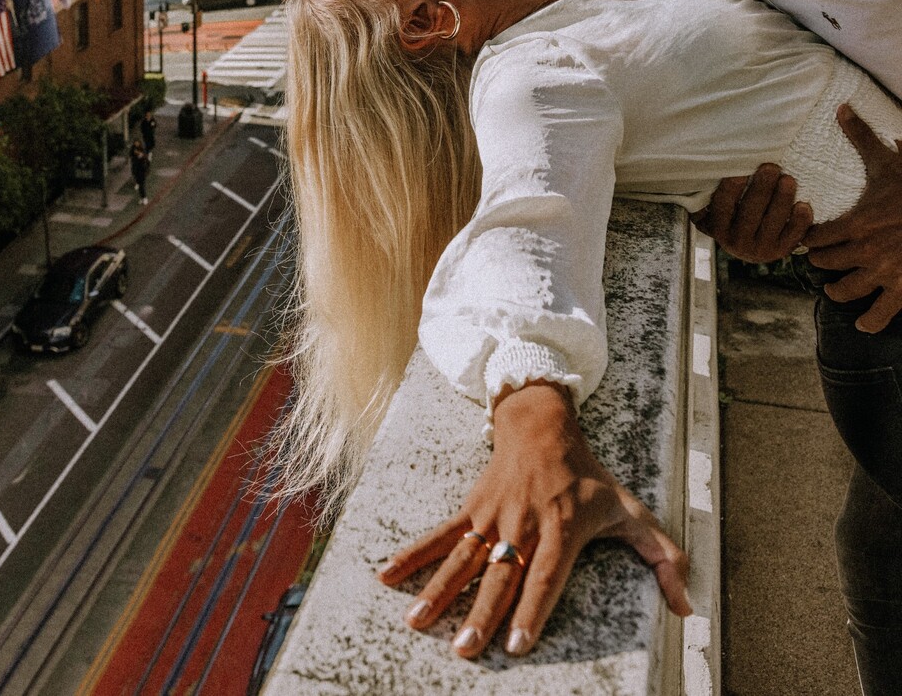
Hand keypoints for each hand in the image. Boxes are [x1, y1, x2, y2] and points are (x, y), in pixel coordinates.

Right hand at [377, 381, 689, 658]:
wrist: (542, 423)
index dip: (532, 609)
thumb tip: (686, 607)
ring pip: (464, 559)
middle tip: (464, 649)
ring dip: (439, 590)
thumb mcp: (630, 508)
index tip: (517, 643)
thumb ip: (661, 556)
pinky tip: (387, 575)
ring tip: (418, 622)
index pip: (546, 576)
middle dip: (481, 613)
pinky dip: (414, 555)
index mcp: (562, 528)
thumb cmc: (588, 475)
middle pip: (500, 574)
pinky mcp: (472, 508)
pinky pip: (440, 535)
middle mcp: (524, 523)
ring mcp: (494, 516)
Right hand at [691, 165, 811, 262]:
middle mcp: (737, 242)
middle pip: (750, 212)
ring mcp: (761, 249)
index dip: (731, 188)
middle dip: (762, 188)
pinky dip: (799, 222)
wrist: (749, 247)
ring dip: (782, 199)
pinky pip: (793, 236)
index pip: (723, 206)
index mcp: (718, 227)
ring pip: (773, 222)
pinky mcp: (782, 251)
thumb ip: (712, 194)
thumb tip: (709, 166)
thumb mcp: (715, 209)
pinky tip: (804, 205)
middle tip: (771, 167)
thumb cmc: (733, 215)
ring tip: (788, 180)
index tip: (741, 170)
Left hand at [804, 104, 901, 331]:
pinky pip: (882, 314)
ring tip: (835, 290)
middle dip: (819, 263)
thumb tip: (842, 107)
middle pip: (823, 265)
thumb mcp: (888, 162)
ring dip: (837, 292)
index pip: (814, 238)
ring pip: (845, 291)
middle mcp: (865, 250)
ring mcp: (885, 272)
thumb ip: (860, 137)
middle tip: (819, 261)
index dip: (807, 239)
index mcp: (856, 222)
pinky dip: (871, 321)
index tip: (806, 239)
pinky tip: (864, 322)